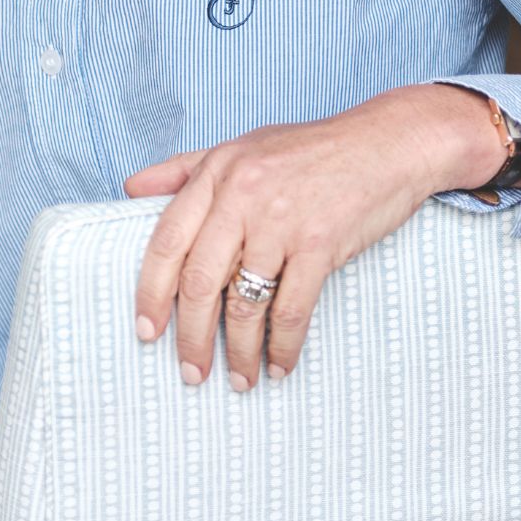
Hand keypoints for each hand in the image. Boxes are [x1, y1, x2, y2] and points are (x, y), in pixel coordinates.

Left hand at [121, 82, 508, 388]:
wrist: (389, 142)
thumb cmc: (314, 148)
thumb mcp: (242, 146)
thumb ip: (185, 168)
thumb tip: (131, 189)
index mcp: (217, 172)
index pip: (166, 241)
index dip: (151, 292)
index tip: (147, 330)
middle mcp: (242, 195)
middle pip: (199, 281)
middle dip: (190, 336)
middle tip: (191, 370)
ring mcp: (281, 220)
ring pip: (245, 303)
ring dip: (239, 351)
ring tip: (239, 378)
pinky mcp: (321, 243)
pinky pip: (292, 309)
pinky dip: (283, 346)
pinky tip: (279, 365)